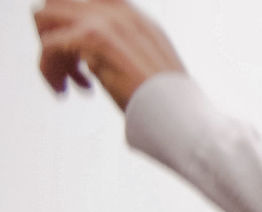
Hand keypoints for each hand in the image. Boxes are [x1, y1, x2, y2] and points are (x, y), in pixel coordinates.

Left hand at [33, 0, 181, 107]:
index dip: (68, 24)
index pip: (83, 1)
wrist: (183, 117)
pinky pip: (48, 46)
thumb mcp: (148, 62)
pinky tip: (64, 89)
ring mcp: (105, 22)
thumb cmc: (169, 103)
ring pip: (46, 18)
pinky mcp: (93, 39)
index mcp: (132, 16)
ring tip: (66, 78)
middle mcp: (118, 12)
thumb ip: (123, 48)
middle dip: (51, 35)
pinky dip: (49, 70)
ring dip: (49, 51)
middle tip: (67, 65)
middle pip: (56, 3)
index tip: (75, 53)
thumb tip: (94, 57)